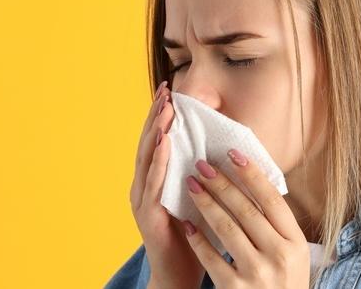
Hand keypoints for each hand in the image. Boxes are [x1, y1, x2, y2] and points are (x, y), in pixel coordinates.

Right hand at [129, 81, 204, 287]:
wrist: (179, 274)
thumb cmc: (191, 238)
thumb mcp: (197, 199)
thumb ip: (199, 176)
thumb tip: (218, 148)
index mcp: (155, 182)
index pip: (158, 141)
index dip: (161, 116)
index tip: (170, 91)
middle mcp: (143, 187)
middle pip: (148, 144)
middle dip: (156, 115)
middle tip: (165, 90)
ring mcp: (142, 200)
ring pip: (147, 158)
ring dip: (155, 132)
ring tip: (164, 109)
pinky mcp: (147, 214)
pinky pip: (153, 183)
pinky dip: (158, 161)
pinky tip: (165, 143)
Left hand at [182, 149, 309, 287]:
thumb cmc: (283, 283)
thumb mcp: (292, 254)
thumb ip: (277, 224)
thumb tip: (255, 179)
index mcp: (296, 243)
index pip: (272, 200)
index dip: (252, 174)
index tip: (232, 153)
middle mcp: (279, 256)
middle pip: (246, 210)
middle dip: (221, 183)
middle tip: (202, 165)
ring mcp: (257, 274)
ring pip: (226, 228)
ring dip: (206, 203)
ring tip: (191, 185)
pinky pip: (211, 257)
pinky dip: (197, 239)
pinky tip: (187, 224)